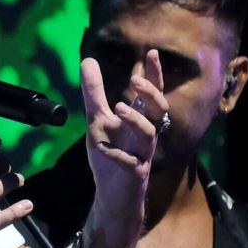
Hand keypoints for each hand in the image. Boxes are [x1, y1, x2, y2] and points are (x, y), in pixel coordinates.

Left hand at [80, 51, 165, 247]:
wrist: (112, 194)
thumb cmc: (111, 153)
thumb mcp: (97, 119)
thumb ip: (94, 92)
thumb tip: (88, 59)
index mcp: (139, 120)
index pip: (151, 94)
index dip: (154, 75)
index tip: (153, 53)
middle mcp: (145, 134)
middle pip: (159, 110)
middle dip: (151, 94)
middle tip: (134, 80)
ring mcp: (142, 154)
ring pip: (149, 134)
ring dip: (136, 120)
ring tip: (118, 108)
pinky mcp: (135, 173)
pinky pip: (131, 164)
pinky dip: (117, 155)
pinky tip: (103, 148)